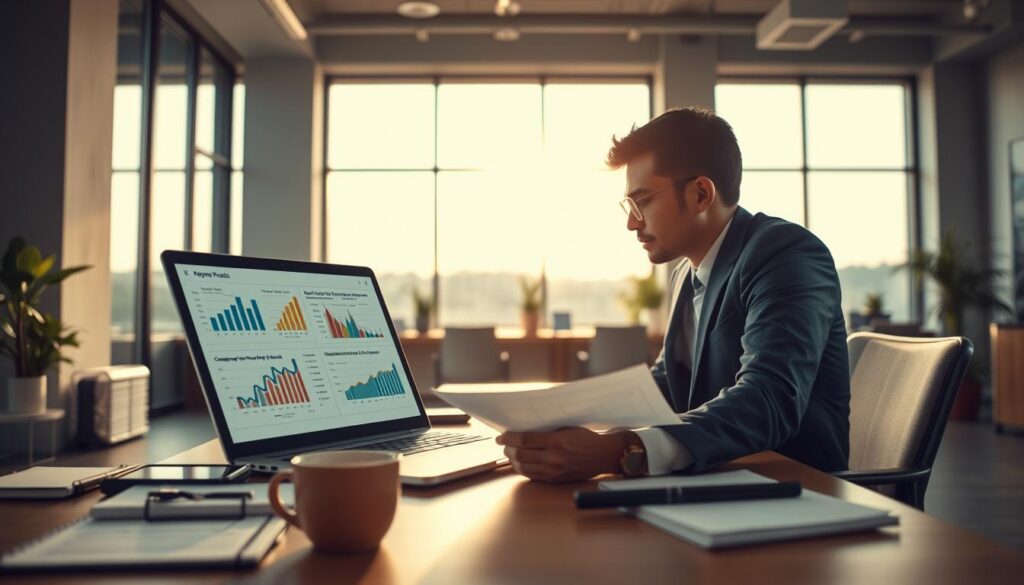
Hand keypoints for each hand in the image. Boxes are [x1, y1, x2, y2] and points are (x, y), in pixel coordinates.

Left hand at [496, 427, 627, 482]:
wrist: (603, 456)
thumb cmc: (586, 438)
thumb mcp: (566, 428)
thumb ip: (545, 432)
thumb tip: (523, 432)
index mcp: (556, 441)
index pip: (524, 440)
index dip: (508, 438)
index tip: (500, 437)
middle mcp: (553, 458)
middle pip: (520, 455)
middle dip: (508, 449)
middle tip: (504, 444)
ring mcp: (554, 471)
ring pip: (523, 468)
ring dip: (513, 461)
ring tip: (510, 454)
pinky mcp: (555, 480)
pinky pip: (532, 476)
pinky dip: (523, 470)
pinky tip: (521, 464)